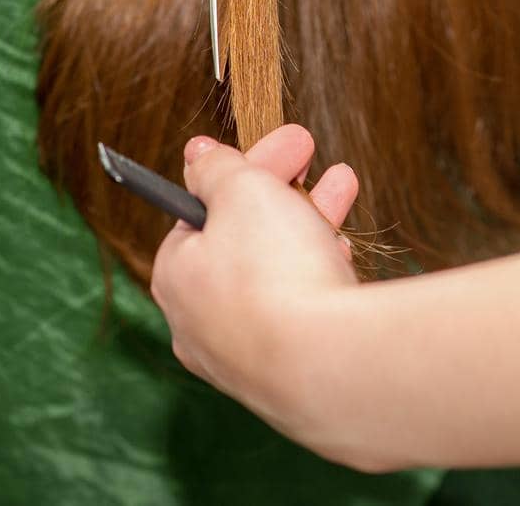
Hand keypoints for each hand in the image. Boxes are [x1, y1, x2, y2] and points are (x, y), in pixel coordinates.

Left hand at [150, 125, 359, 434]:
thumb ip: (218, 168)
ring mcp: (243, 354)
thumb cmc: (275, 270)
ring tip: (343, 186)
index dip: (245, 170)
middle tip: (312, 154)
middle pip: (243, 241)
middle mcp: (199, 322)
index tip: (283, 144)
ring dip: (309, 224)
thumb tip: (196, 154)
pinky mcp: (286, 375)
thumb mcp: (243, 191)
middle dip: (284, 192)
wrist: (325, 363)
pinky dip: (319, 275)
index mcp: (176, 275)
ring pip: (277, 274)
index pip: (203, 211)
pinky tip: (341, 255)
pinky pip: (301, 312)